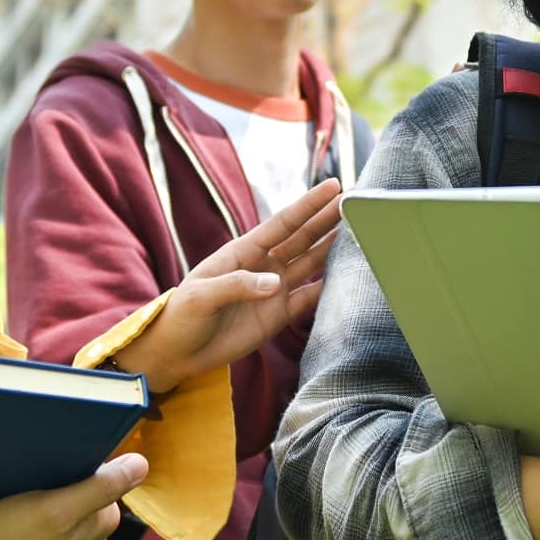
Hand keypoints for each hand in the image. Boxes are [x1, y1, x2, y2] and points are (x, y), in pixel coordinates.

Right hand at [0, 453, 148, 539]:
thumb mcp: (56, 509)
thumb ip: (101, 488)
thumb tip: (142, 464)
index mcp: (101, 524)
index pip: (108, 476)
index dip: (84, 460)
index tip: (58, 458)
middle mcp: (89, 537)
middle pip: (88, 487)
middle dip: (67, 474)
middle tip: (37, 471)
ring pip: (66, 501)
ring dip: (49, 487)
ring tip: (23, 485)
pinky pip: (48, 516)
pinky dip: (36, 503)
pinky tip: (15, 503)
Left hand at [118, 178, 343, 395]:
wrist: (178, 352)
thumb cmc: (182, 315)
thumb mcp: (201, 296)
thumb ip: (236, 285)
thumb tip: (274, 283)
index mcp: (243, 251)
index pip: (282, 224)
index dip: (308, 205)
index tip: (333, 187)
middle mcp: (263, 266)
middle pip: (303, 238)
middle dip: (328, 220)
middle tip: (357, 204)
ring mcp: (273, 290)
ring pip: (311, 264)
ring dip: (333, 249)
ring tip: (362, 233)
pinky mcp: (279, 316)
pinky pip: (309, 299)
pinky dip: (329, 289)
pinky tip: (348, 277)